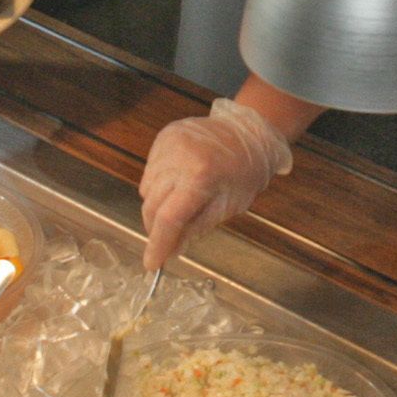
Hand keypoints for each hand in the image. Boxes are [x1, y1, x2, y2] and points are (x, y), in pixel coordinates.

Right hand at [139, 97, 291, 269]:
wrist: (249, 131)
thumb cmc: (245, 172)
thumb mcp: (228, 206)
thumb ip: (196, 229)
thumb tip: (171, 251)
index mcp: (200, 176)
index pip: (169, 219)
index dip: (158, 244)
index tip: (151, 264)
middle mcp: (179, 157)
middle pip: (152, 206)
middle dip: (156, 228)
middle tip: (167, 241)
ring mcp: (169, 144)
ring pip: (147, 190)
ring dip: (157, 206)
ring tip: (179, 205)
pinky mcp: (164, 137)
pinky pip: (150, 172)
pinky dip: (158, 185)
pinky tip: (177, 185)